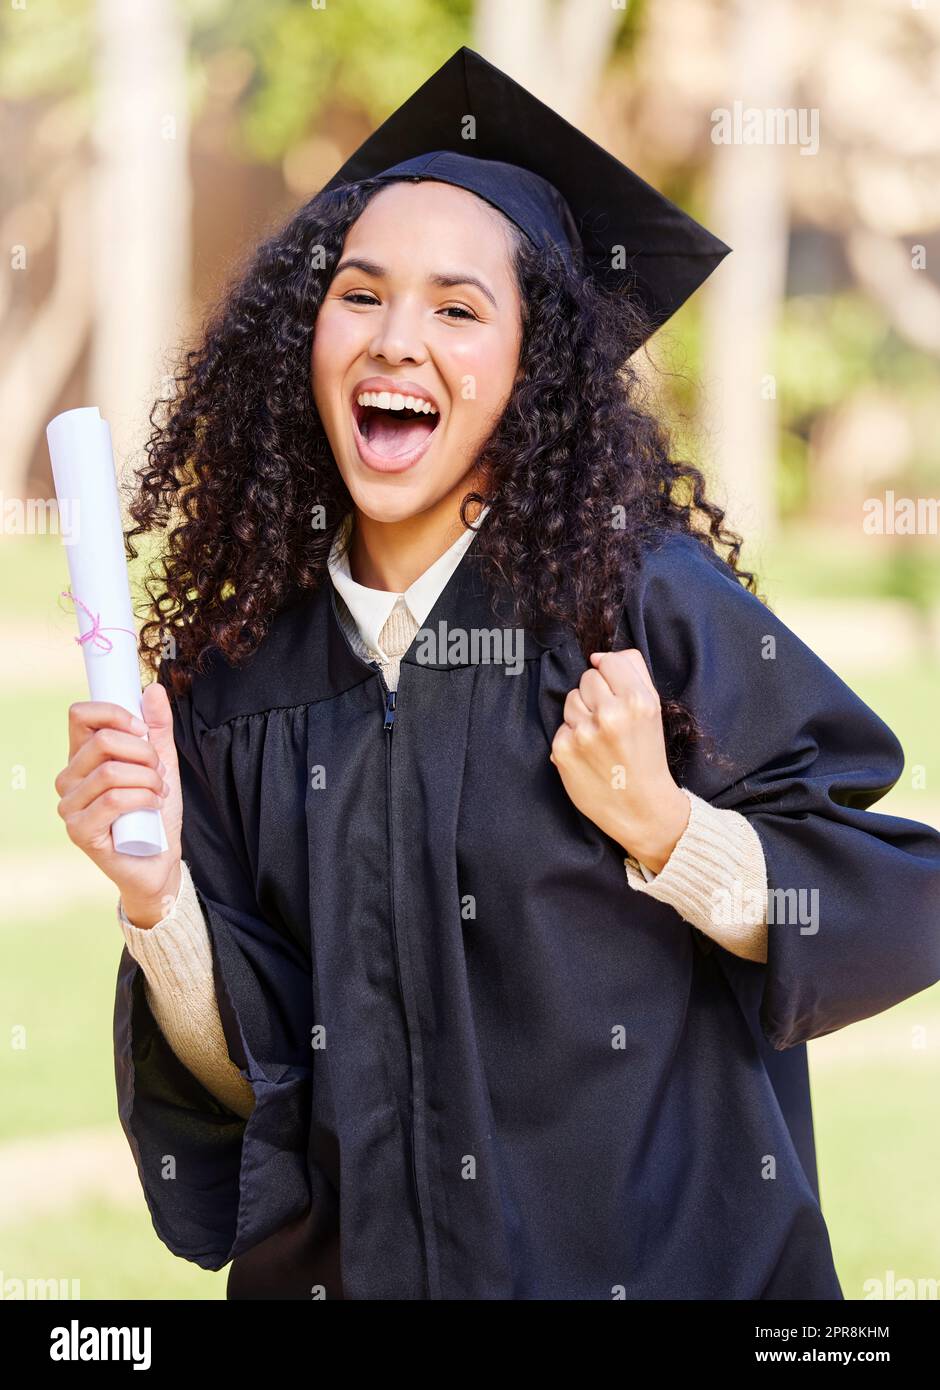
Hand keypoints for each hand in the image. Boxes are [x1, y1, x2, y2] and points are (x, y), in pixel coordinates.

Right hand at [55, 683, 182, 926]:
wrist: (160, 861)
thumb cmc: (155, 814)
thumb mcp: (162, 764)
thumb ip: (158, 728)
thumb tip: (153, 689)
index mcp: (81, 758)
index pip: (80, 715)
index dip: (114, 713)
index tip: (143, 729)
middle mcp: (68, 779)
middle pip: (102, 741)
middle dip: (143, 752)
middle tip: (159, 771)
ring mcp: (69, 807)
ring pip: (111, 772)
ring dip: (148, 779)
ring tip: (159, 792)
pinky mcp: (79, 831)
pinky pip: (113, 800)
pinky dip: (142, 798)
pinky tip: (153, 806)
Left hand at [549, 649, 689, 872]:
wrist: (642, 808)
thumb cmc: (647, 755)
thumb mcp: (653, 709)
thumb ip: (632, 672)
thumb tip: (597, 657)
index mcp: (637, 700)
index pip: (608, 662)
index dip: (611, 677)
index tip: (616, 694)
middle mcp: (610, 714)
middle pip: (587, 678)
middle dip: (596, 696)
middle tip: (610, 722)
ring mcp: (584, 733)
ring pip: (570, 700)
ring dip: (581, 715)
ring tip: (599, 738)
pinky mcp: (564, 751)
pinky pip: (560, 727)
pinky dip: (571, 739)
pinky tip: (588, 755)